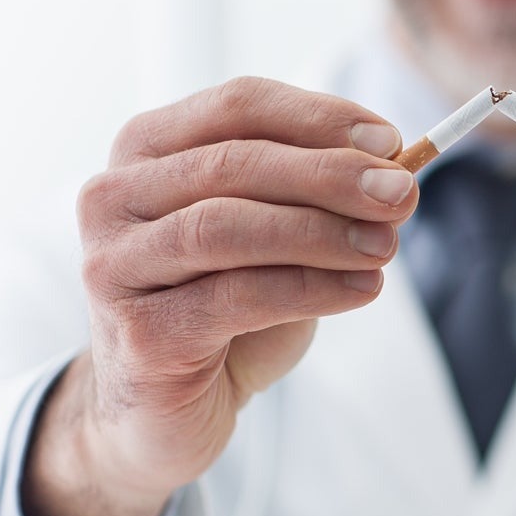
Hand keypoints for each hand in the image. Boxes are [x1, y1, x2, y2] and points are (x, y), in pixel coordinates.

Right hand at [25, 78, 417, 515]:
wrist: (165, 409)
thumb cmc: (223, 307)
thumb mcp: (275, 235)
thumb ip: (319, 198)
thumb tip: (396, 173)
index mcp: (146, 150)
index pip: (237, 105)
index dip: (318, 117)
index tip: (392, 139)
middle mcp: (114, 199)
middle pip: (234, 164)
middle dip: (331, 175)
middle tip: (402, 193)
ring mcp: (114, 267)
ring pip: (227, 228)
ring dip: (321, 232)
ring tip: (386, 246)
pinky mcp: (139, 335)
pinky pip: (236, 298)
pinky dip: (311, 289)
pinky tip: (363, 289)